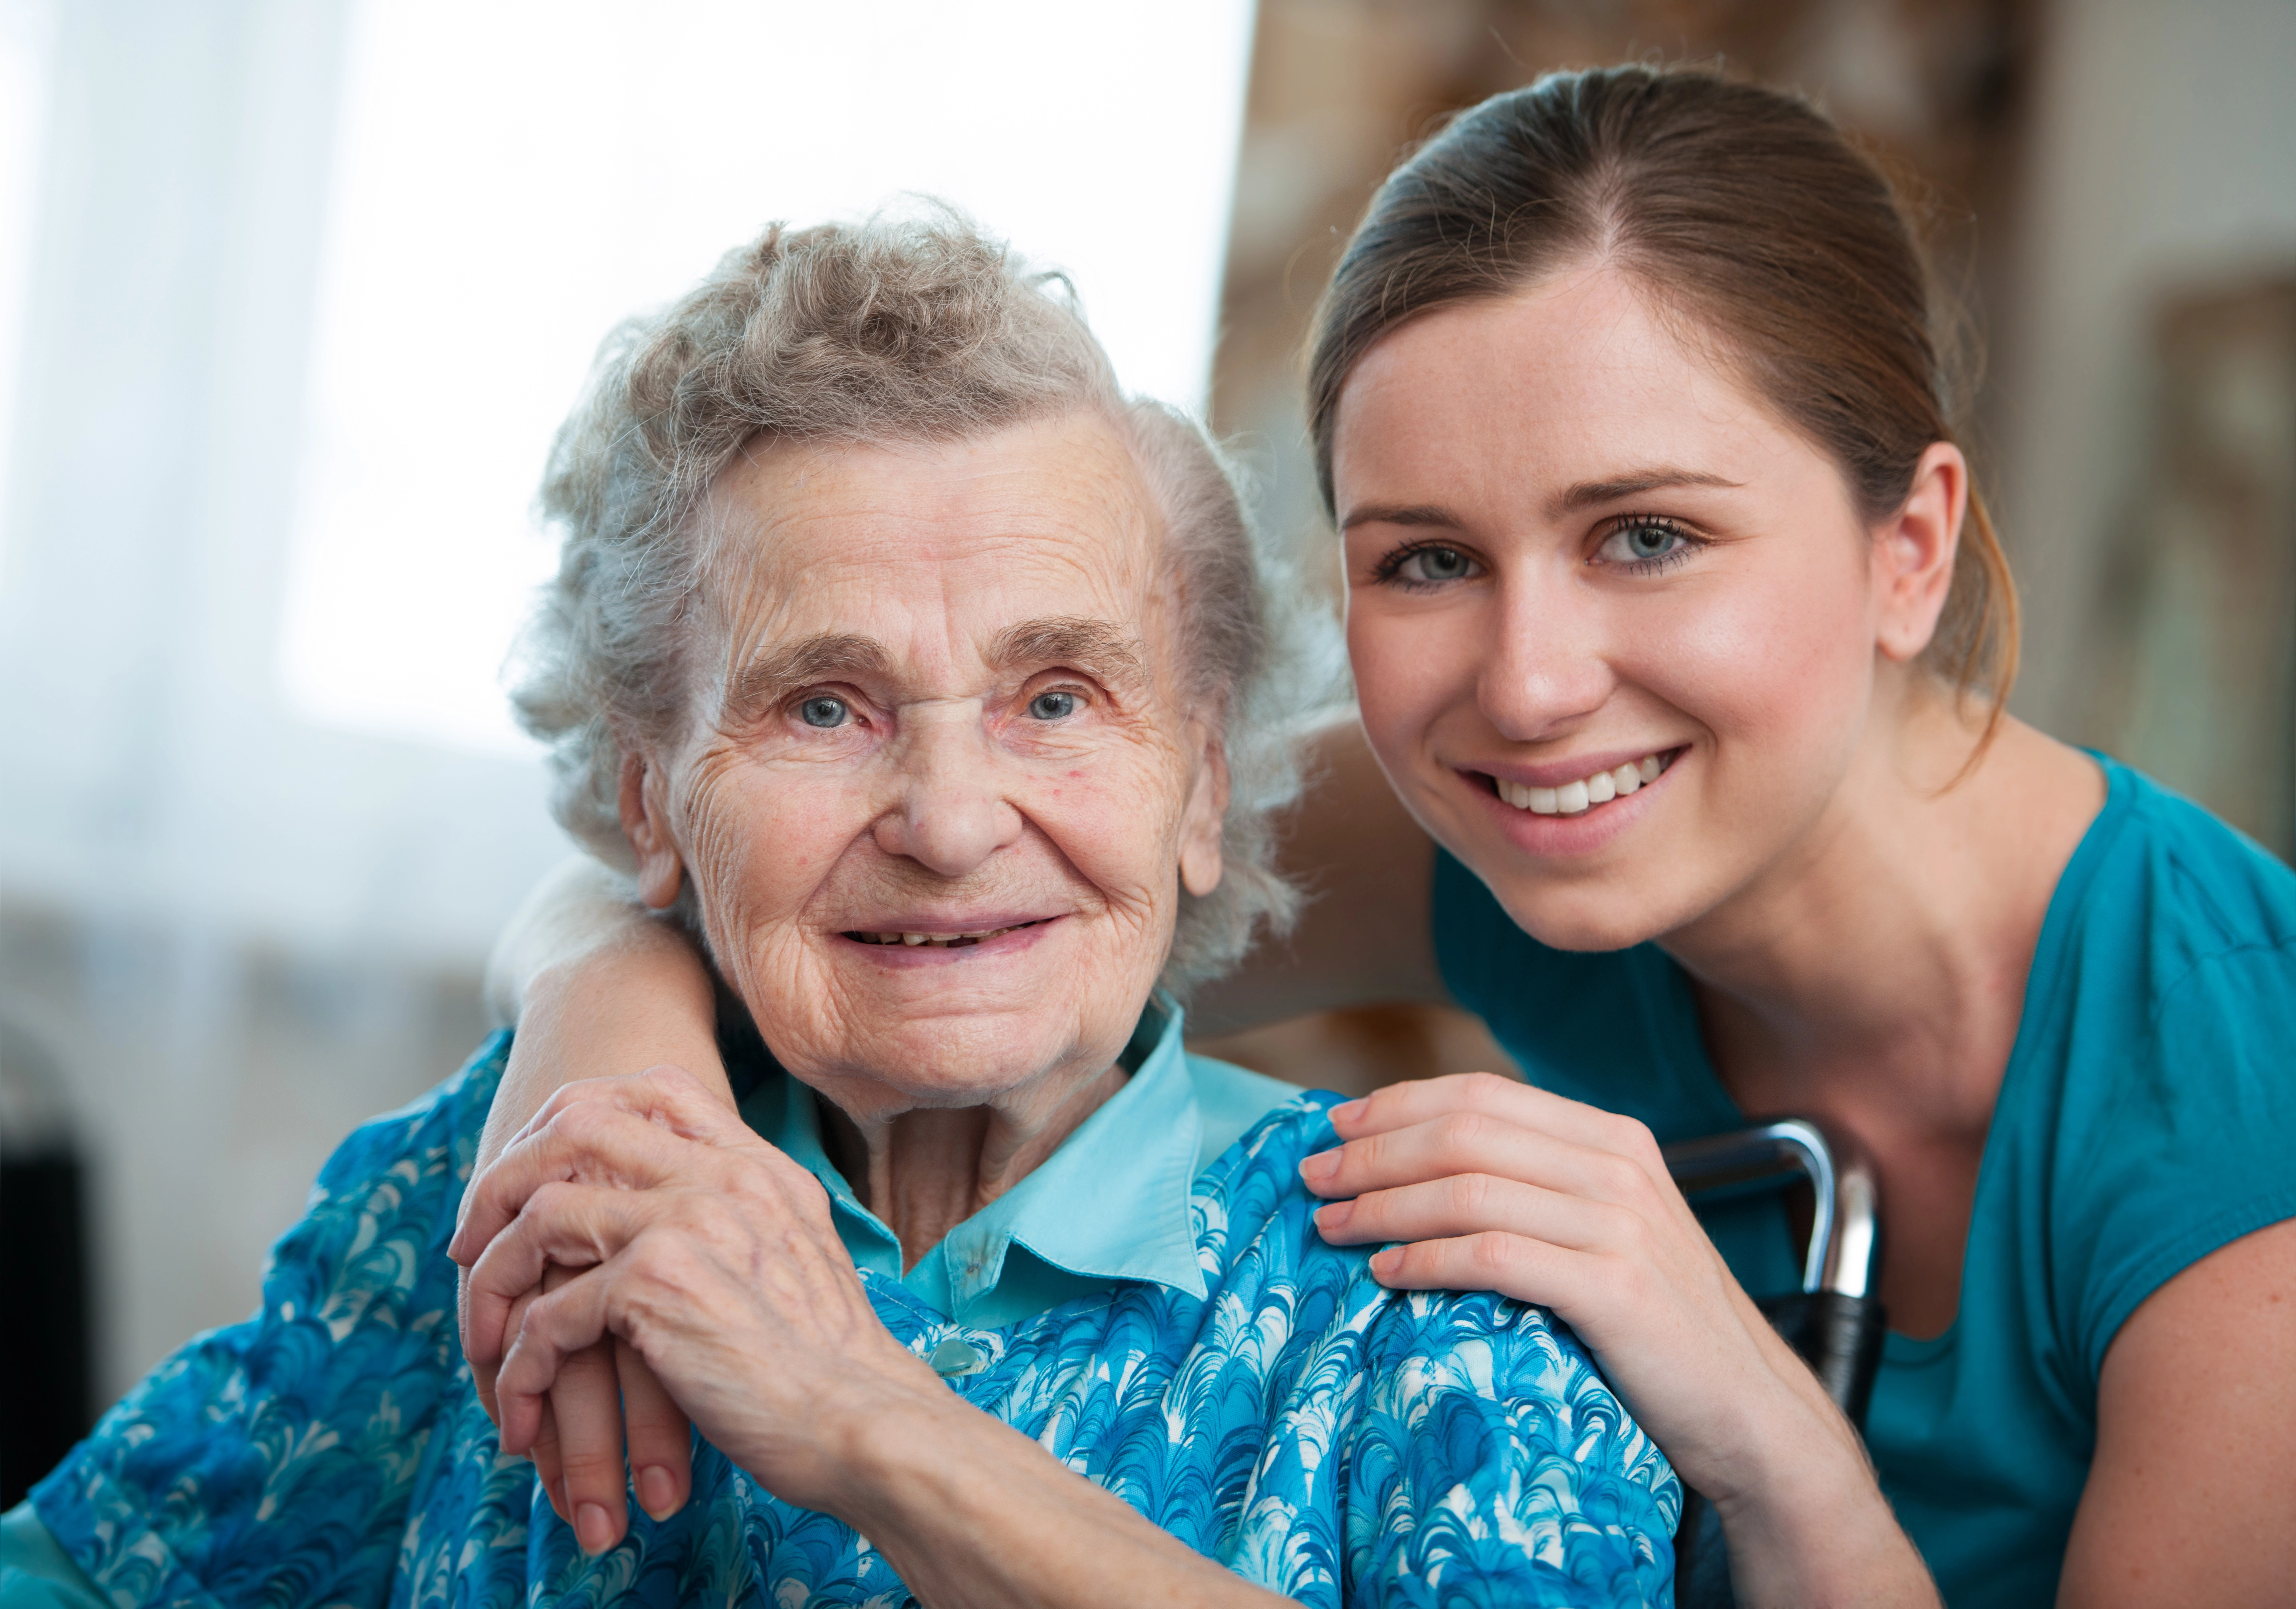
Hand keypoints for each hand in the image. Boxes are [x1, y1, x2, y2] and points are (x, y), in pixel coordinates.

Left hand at [450, 1067, 948, 1537]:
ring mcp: (686, 1223)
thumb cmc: (835, 1366)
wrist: (867, 1421)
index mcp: (759, 1166)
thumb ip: (746, 1221)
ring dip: (494, 1286)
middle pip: (575, 1125)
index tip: (538, 1174)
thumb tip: (680, 1229)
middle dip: (503, 1182)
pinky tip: (522, 1411)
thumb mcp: (800, 1259)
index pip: (656, 1087)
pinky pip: (547, 1316)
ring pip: (540, 1218)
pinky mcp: (655, 1288)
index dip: (575, 1118)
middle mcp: (721, 1176)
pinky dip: (519, 1367)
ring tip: (487, 1346)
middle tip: (472, 1248)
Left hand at [1300, 1073, 1935, 1606]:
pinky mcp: (1615, 1289)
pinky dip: (1428, 1260)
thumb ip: (1533, 1186)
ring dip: (1384, 1206)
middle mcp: (1618, 1167)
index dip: (1396, 1104)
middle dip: (1374, 1151)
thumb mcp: (1602, 1230)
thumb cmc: (1656, 1326)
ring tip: (1332, 1227)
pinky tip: (1388, 1275)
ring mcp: (1620, 1225)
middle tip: (1315, 1178)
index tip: (1335, 1127)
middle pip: (1464, 1131)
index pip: (1481, 1093)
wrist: (1750, 1411)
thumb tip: (1420, 1161)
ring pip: (1469, 1189)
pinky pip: (1494, 1256)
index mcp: (1611, 1139)